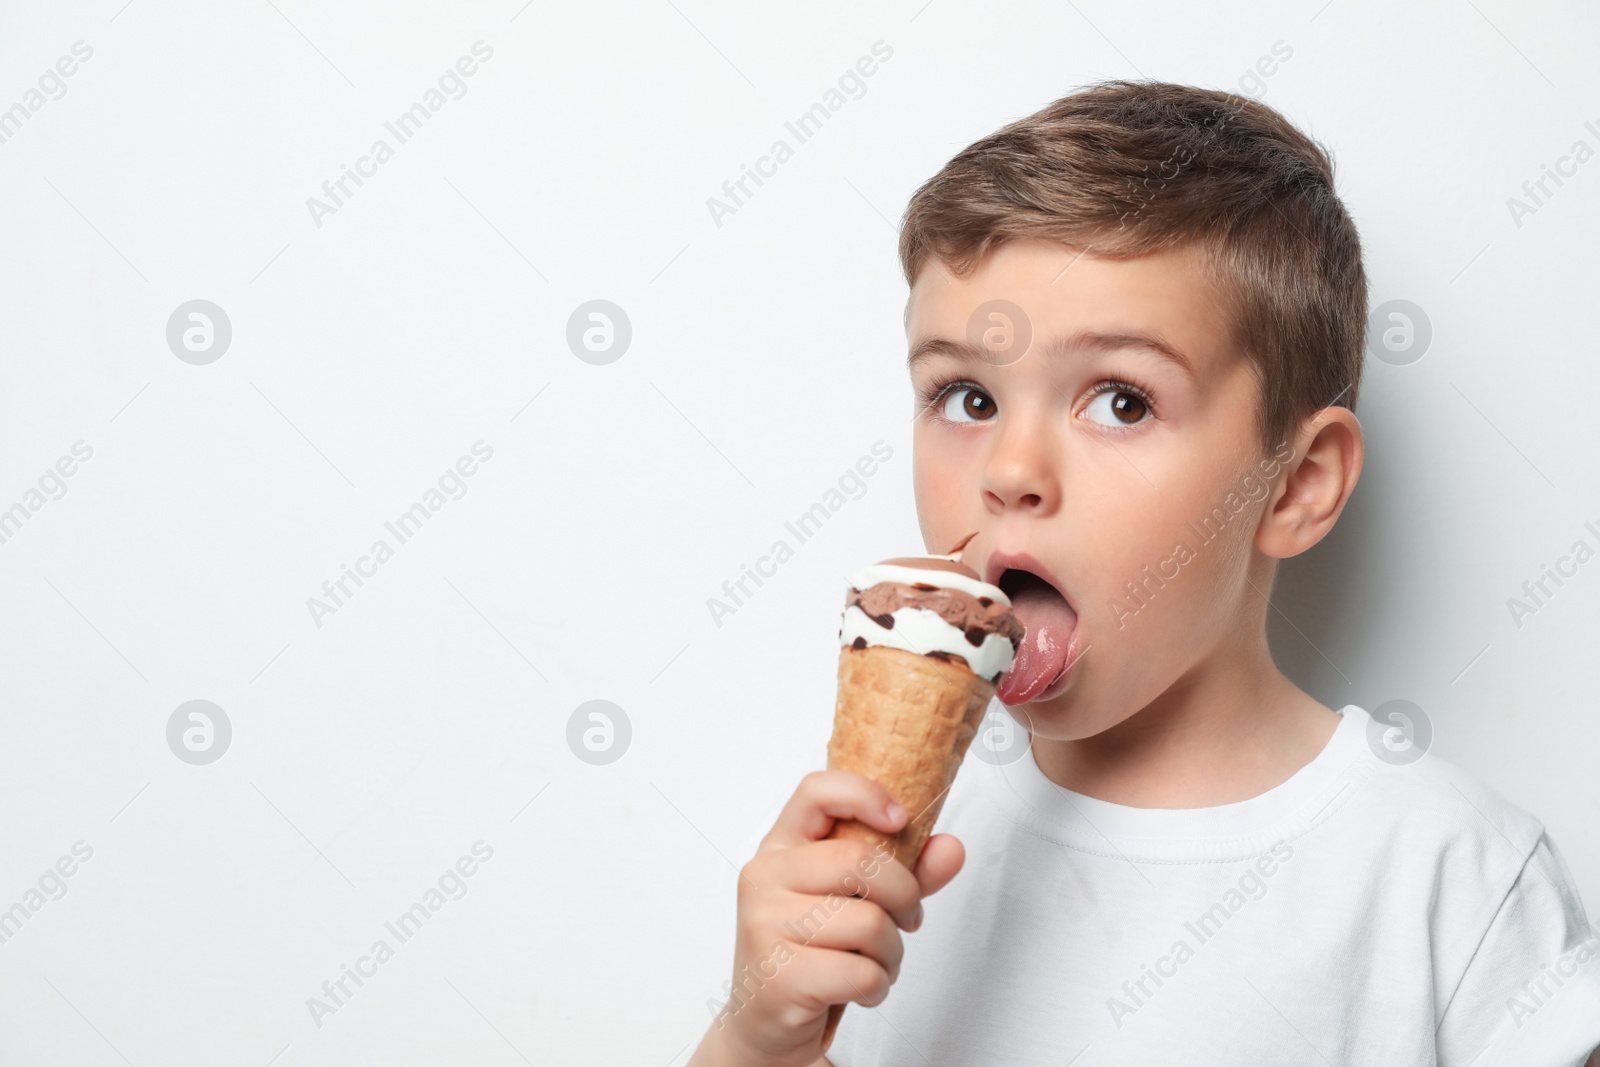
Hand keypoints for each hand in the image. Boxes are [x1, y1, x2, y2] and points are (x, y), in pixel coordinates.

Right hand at [689, 770, 965, 1066]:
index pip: (816, 791)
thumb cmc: (811, 952)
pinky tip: (859, 989)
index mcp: (780, 847)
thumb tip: (951, 848)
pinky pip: (861, 972)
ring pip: (868, 922)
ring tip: (877, 963)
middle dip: (904, 895)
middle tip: (908, 919)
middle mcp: (764, 877)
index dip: (864, 794)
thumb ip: (904, 871)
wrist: (765, 1023)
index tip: (899, 820)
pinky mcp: (779, 976)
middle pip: (859, 860)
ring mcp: (765, 925)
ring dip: (892, 952)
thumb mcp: (857, 902)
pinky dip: (878, 986)